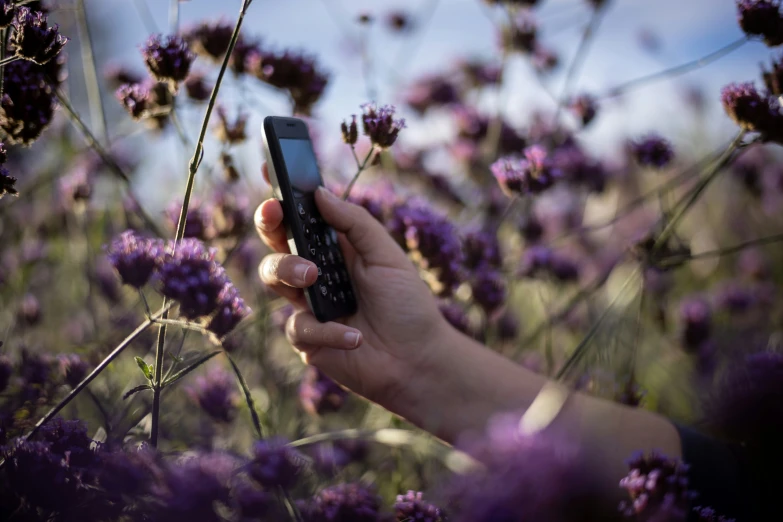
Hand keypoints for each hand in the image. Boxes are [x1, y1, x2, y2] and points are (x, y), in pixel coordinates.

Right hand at [255, 164, 447, 406]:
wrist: (418, 360)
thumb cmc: (407, 305)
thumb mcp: (387, 255)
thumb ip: (354, 222)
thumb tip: (319, 192)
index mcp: (335, 248)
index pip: (301, 218)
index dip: (282, 197)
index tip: (272, 175)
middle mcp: (316, 273)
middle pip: (275, 241)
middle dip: (270, 225)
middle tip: (276, 216)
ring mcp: (308, 305)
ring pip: (272, 277)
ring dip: (289, 271)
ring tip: (314, 278)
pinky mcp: (307, 339)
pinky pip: (299, 326)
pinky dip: (328, 329)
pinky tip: (354, 335)